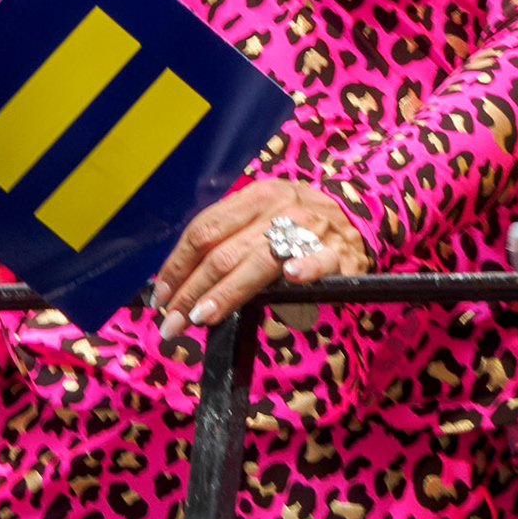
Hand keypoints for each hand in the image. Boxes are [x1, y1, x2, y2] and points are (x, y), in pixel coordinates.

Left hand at [153, 180, 369, 339]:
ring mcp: (310, 228)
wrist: (356, 215)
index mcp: (254, 196)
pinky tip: (291, 280)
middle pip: (224, 252)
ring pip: (260, 262)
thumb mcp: (260, 214)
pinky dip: (306, 269)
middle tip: (171, 322)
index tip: (161, 296)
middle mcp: (278, 208)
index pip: (204, 230)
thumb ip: (226, 238)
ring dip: (227, 293)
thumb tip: (176, 281)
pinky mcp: (340, 253)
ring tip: (201, 317)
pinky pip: (320, 260)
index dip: (177, 265)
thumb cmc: (295, 221)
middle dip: (191, 290)